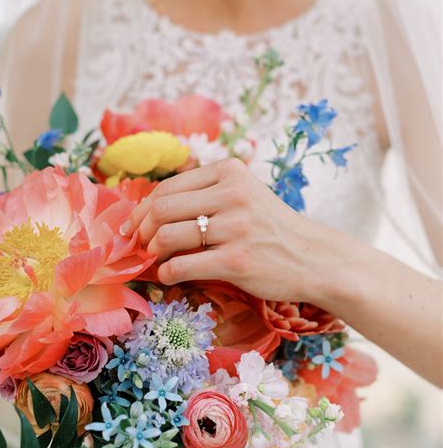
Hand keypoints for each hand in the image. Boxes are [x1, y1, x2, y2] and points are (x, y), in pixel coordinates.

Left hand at [123, 158, 332, 303]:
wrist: (312, 258)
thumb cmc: (271, 228)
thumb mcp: (244, 195)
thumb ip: (205, 194)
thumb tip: (149, 209)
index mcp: (230, 172)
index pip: (168, 187)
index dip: (142, 208)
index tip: (134, 226)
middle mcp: (232, 195)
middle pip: (161, 209)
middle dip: (142, 230)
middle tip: (141, 245)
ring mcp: (235, 228)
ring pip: (167, 236)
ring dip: (152, 252)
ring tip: (156, 259)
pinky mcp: (237, 261)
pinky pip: (182, 266)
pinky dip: (166, 273)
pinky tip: (169, 276)